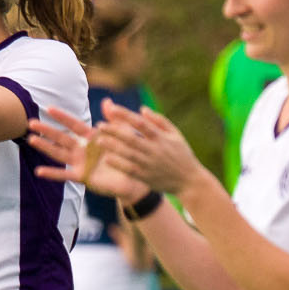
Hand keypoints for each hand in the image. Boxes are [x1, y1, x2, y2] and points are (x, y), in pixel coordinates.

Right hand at [28, 105, 152, 201]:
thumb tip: (107, 101)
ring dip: (45, 147)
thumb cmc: (129, 155)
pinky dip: (52, 173)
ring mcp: (81, 163)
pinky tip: (39, 171)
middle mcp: (82, 149)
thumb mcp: (123, 133)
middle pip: (61, 137)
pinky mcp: (82, 177)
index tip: (48, 108)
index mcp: (91, 137)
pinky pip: (65, 174)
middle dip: (47, 130)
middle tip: (30, 122)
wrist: (135, 179)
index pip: (73, 124)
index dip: (62, 117)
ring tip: (31, 140)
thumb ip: (114, 119)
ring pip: (59, 154)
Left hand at [93, 100, 207, 196]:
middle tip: (99, 125)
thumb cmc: (182, 154)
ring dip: (112, 146)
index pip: (140, 122)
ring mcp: (150, 164)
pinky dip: (119, 164)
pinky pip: (130, 169)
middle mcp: (154, 150)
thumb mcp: (176, 134)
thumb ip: (159, 120)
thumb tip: (141, 109)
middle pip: (130, 138)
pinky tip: (107, 158)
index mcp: (161, 137)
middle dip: (114, 131)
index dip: (125, 115)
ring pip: (128, 153)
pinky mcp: (146, 177)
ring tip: (99, 140)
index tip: (112, 108)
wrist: (189, 181)